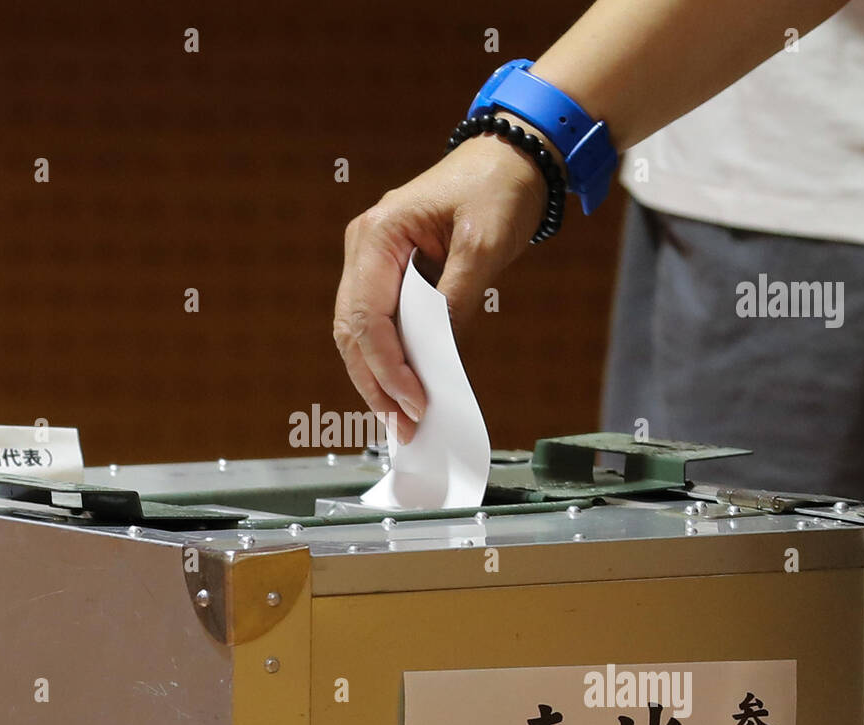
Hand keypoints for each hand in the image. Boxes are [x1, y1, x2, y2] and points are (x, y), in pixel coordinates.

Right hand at [333, 122, 551, 443]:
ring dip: (377, 379)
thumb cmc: (498, 190)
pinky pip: (378, 326)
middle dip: (376, 383)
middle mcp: (364, 248)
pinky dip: (389, 360)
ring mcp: (371, 261)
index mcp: (378, 234)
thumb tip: (441, 359)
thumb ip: (458, 301)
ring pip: (358, 334)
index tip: (415, 403)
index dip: (388, 367)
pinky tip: (405, 390)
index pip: (369, 316)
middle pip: (353, 332)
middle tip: (404, 426)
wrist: (510, 158)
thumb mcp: (485, 246)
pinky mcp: (387, 274)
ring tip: (403, 420)